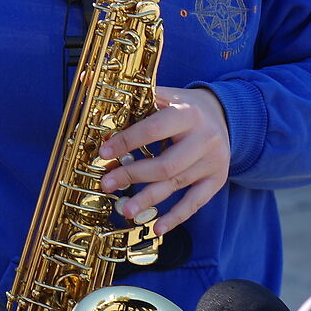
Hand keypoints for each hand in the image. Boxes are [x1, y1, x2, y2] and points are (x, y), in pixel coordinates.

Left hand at [97, 86, 231, 234]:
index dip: (128, 141)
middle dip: (133, 175)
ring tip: (124, 210)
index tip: (103, 152)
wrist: (224, 115)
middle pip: (167, 164)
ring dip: (149, 200)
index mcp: (187, 113)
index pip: (155, 129)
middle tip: (106, 184)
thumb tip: (86, 81)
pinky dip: (176, 217)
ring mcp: (213, 161)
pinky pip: (196, 203)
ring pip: (178, 184)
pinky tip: (157, 228)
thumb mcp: (162, 94)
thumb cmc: (181, 106)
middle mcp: (204, 138)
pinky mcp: (217, 179)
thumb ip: (130, 95)